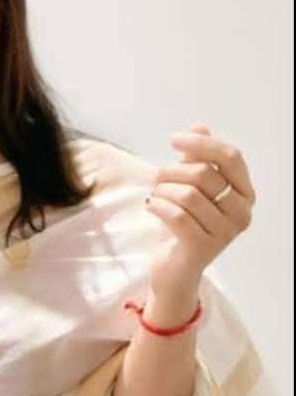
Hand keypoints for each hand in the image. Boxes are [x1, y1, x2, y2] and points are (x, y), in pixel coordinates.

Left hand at [145, 124, 255, 300]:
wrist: (175, 269)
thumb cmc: (184, 226)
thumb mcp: (192, 188)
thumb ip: (198, 159)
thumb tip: (200, 126)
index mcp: (245, 194)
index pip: (231, 157)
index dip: (202, 143)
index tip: (173, 139)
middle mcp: (242, 213)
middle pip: (205, 174)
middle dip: (173, 171)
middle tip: (156, 178)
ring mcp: (225, 233)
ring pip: (188, 194)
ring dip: (163, 190)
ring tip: (155, 196)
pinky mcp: (203, 248)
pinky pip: (176, 215)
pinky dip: (158, 206)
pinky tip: (151, 207)